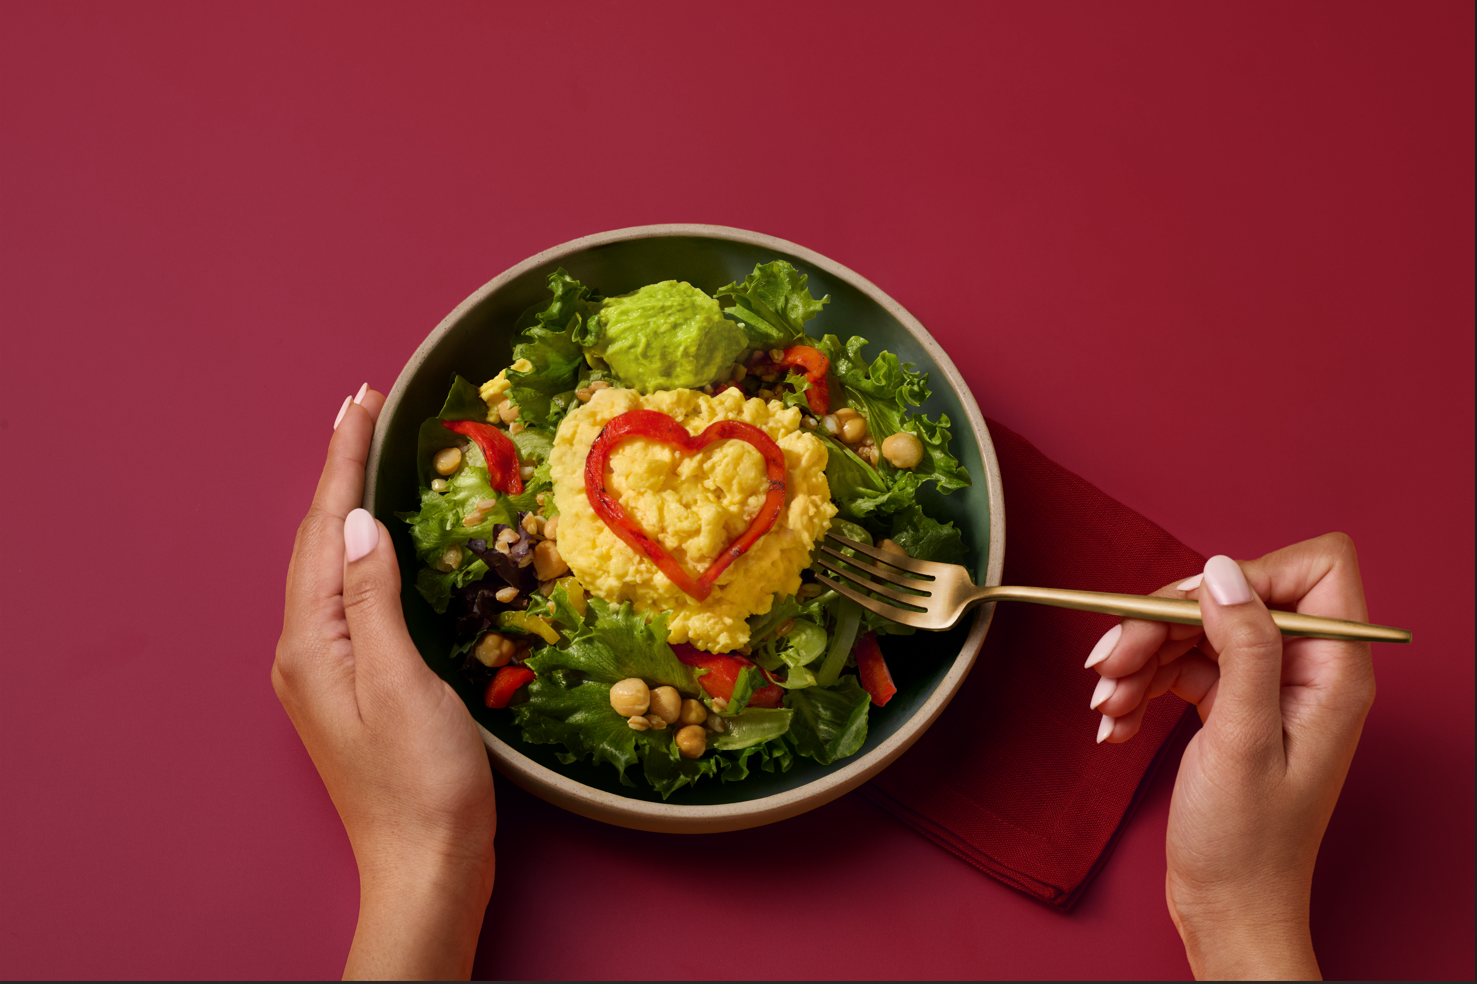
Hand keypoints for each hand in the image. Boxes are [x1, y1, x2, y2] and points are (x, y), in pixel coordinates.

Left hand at [273, 387, 496, 980]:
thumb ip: (373, 598)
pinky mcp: (350, 684)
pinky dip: (361, 548)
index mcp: (311, 642)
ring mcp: (324, 670)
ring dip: (345, 504)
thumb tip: (356, 522)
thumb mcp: (401, 683)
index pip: (320, 529)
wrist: (426, 866)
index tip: (360, 400)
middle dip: (338, 470)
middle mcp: (304, 650)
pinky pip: (346, 594)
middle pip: (315, 540)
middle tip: (365, 407)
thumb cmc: (422, 782)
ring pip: (328, 565)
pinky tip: (378, 539)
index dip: (341, 461)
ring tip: (368, 454)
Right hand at [1085, 534, 1374, 979]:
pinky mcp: (1228, 706)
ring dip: (1139, 659)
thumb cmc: (1247, 844)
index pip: (1314, 570)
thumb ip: (1243, 647)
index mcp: (1333, 672)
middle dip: (1163, 624)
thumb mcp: (1242, 739)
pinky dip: (1139, 686)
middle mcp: (1304, 671)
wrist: (1227, 909)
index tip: (1190, 612)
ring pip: (1195, 631)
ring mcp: (1263, 689)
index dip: (1250, 576)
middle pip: (1232, 598)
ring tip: (1104, 703)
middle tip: (1111, 661)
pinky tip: (1113, 722)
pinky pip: (1178, 668)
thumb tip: (1223, 571)